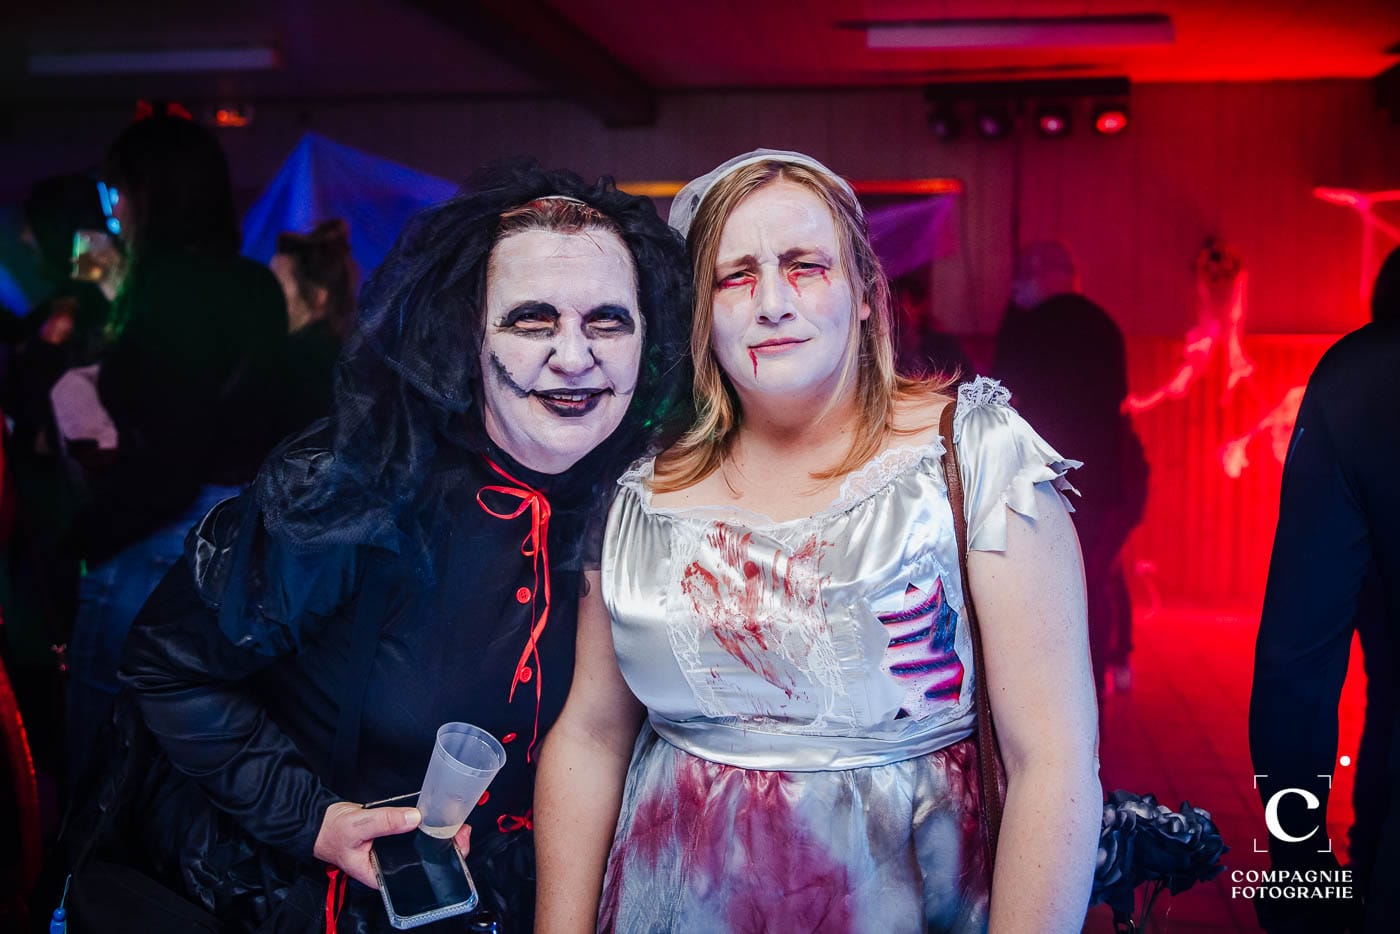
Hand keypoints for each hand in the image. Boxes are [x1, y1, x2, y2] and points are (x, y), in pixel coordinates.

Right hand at [313, 803, 474, 886]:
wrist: (322, 822)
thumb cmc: (334, 833)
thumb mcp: (359, 826)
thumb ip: (385, 822)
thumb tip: (413, 818)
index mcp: (382, 876)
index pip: (418, 875)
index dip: (441, 862)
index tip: (456, 845)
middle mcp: (392, 868)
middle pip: (425, 861)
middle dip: (446, 847)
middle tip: (461, 830)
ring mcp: (395, 853)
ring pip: (423, 847)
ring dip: (440, 835)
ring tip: (456, 824)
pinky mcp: (395, 838)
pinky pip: (415, 834)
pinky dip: (427, 826)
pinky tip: (438, 818)